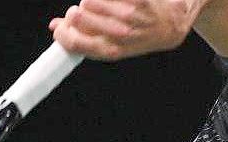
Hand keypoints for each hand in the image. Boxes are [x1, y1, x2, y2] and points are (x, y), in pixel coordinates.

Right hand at [49, 0, 200, 60]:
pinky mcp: (138, 0)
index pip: (75, 43)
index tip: (61, 25)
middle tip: (85, 11)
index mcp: (112, 51)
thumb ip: (84, 38)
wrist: (172, 24)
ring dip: (93, 0)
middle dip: (78, 11)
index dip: (62, 32)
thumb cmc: (139, 34)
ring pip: (90, 0)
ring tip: (105, 5)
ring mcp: (130, 16)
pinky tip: (116, 1)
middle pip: (78, 16)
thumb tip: (55, 27)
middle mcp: (121, 36)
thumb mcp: (113, 44)